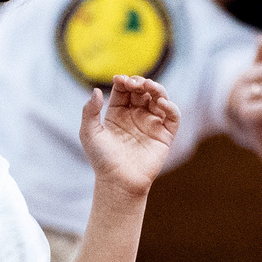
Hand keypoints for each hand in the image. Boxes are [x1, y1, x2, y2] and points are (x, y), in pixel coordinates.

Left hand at [80, 74, 179, 196]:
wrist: (118, 182)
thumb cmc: (102, 159)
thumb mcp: (89, 133)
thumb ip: (89, 111)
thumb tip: (95, 90)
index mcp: (118, 113)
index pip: (124, 89)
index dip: (124, 81)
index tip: (120, 79)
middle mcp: (135, 115)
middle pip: (142, 90)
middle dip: (140, 82)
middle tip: (135, 84)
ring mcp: (151, 123)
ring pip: (159, 98)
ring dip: (156, 89)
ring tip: (149, 87)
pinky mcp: (165, 134)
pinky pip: (173, 115)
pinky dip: (170, 106)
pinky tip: (160, 103)